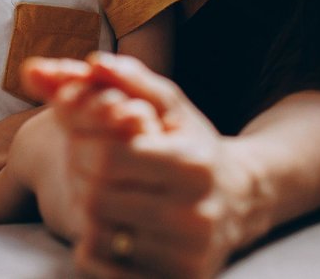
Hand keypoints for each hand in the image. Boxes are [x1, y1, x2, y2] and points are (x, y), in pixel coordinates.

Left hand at [24, 54, 251, 278]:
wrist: (241, 198)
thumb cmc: (194, 143)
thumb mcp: (171, 104)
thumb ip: (131, 78)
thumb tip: (92, 62)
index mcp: (192, 163)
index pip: (112, 156)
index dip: (83, 143)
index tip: (80, 137)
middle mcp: (195, 214)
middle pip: (100, 196)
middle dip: (78, 174)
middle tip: (78, 162)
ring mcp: (187, 255)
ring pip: (100, 235)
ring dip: (83, 209)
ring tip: (93, 189)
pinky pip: (108, 270)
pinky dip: (94, 245)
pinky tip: (106, 222)